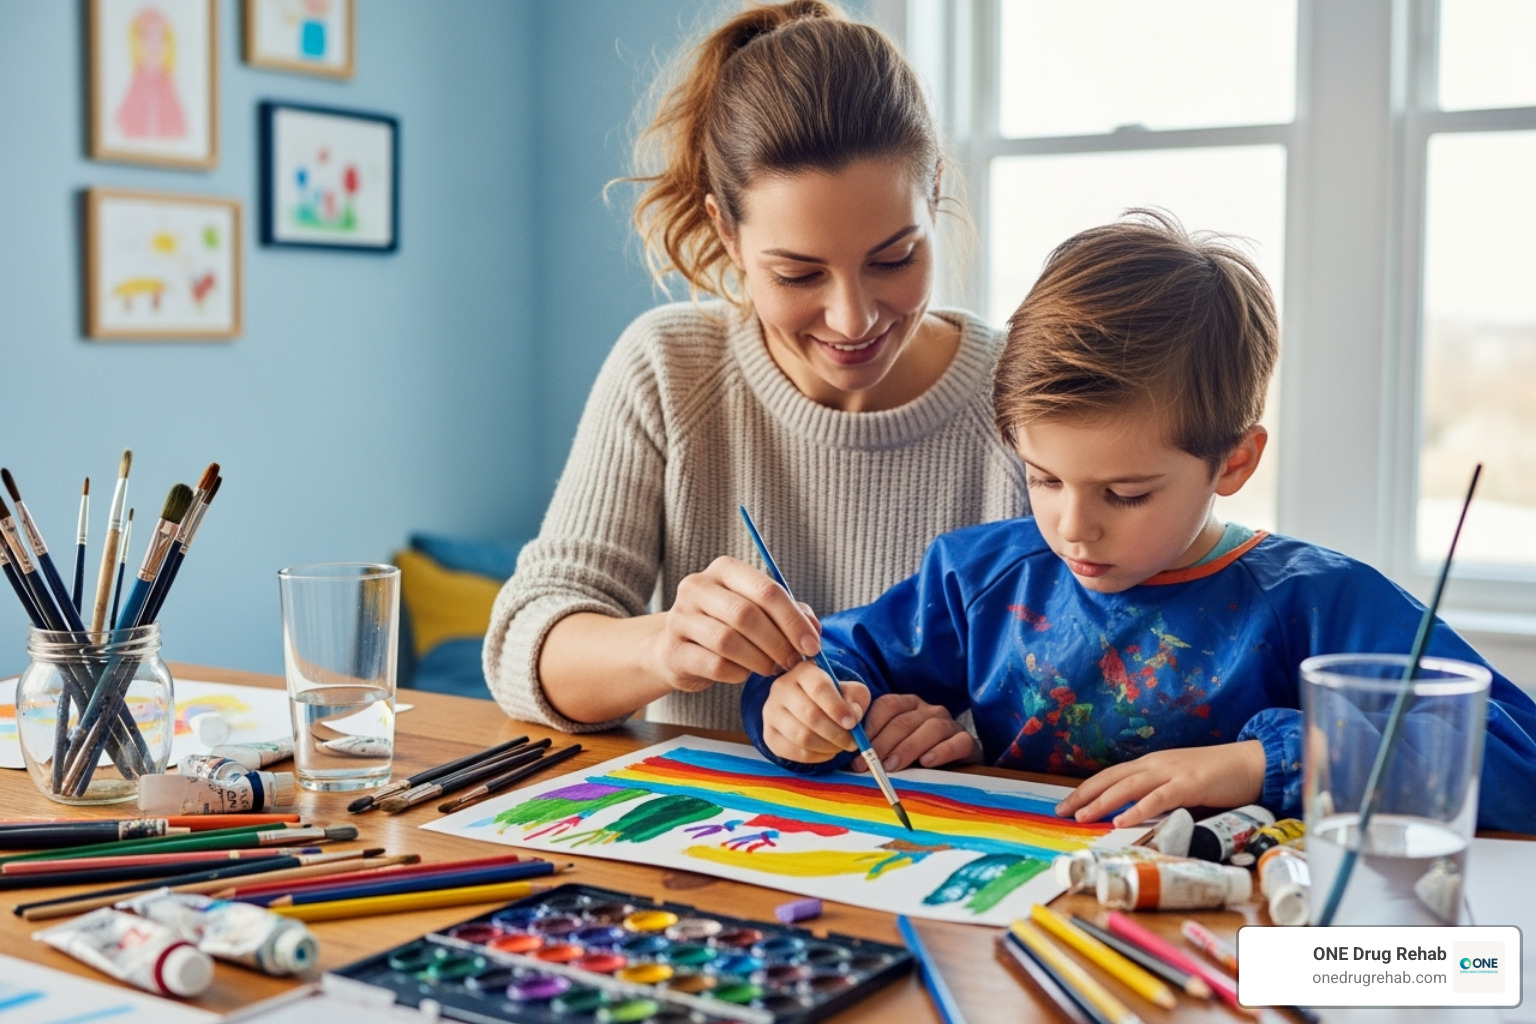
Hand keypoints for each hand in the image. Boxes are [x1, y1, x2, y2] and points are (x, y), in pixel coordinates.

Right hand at [651, 556, 820, 692]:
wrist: (678, 648)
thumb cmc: (727, 625)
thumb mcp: (758, 611)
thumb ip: (790, 614)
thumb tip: (814, 630)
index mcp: (725, 569)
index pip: (766, 590)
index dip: (794, 621)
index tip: (811, 645)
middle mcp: (697, 586)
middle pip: (747, 615)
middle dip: (778, 643)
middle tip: (793, 662)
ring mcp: (680, 617)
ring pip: (728, 641)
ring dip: (759, 660)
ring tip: (772, 669)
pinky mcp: (673, 649)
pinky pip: (715, 665)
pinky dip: (738, 673)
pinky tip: (745, 674)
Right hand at [761, 662, 869, 764]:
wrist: (810, 708)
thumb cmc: (834, 698)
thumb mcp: (850, 691)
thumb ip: (856, 699)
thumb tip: (852, 715)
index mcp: (804, 671)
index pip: (819, 688)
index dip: (837, 708)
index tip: (852, 724)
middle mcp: (782, 688)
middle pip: (810, 715)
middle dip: (837, 733)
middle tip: (852, 743)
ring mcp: (771, 712)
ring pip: (802, 736)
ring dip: (828, 747)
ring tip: (841, 747)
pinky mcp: (769, 734)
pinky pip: (795, 752)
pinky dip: (816, 757)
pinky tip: (827, 752)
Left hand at [851, 693, 980, 772]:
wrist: (956, 770)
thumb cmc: (917, 759)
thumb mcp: (895, 751)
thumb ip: (878, 749)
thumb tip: (852, 761)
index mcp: (908, 705)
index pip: (887, 706)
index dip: (870, 727)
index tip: (856, 751)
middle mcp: (929, 710)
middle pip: (904, 720)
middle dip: (883, 743)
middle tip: (870, 765)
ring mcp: (950, 724)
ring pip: (930, 728)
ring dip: (908, 748)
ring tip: (892, 766)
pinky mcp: (967, 741)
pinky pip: (956, 742)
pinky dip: (941, 751)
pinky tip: (927, 762)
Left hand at [1054, 741, 1265, 827]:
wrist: (1252, 763)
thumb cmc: (1217, 776)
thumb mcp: (1180, 782)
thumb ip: (1157, 793)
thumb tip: (1134, 812)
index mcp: (1152, 764)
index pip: (1111, 775)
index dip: (1087, 788)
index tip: (1066, 803)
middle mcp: (1156, 764)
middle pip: (1112, 778)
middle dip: (1084, 794)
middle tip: (1061, 812)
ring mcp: (1172, 772)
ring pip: (1129, 786)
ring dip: (1103, 801)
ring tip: (1083, 816)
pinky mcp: (1190, 784)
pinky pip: (1159, 797)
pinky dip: (1138, 808)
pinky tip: (1122, 820)